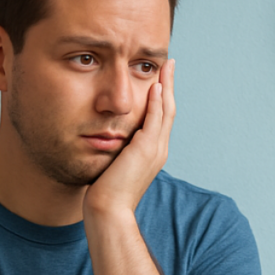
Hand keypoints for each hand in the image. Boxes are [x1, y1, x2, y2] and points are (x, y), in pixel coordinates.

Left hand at [83, 59, 175, 217]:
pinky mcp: (146, 149)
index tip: (159, 78)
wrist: (109, 210)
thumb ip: (116, 151)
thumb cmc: (105, 193)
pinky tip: (155, 85)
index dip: (162, 97)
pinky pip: (155, 119)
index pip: (161, 118)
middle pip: (169, 110)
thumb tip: (106, 140)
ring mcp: (155, 149)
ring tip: (165, 66)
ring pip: (166, 111)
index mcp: (152, 153)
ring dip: (166, 86)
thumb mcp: (112, 166)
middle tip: (169, 64)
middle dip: (169, 85)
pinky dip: (157, 101)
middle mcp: (159, 149)